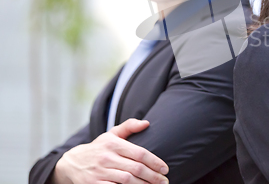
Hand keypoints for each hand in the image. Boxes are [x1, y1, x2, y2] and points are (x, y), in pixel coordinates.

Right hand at [52, 119, 168, 183]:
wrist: (71, 163)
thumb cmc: (99, 148)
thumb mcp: (111, 134)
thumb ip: (129, 126)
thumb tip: (147, 123)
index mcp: (113, 144)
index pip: (139, 153)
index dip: (154, 162)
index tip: (165, 169)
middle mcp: (107, 157)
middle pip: (136, 169)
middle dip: (153, 176)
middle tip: (164, 181)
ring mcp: (100, 172)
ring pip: (127, 181)